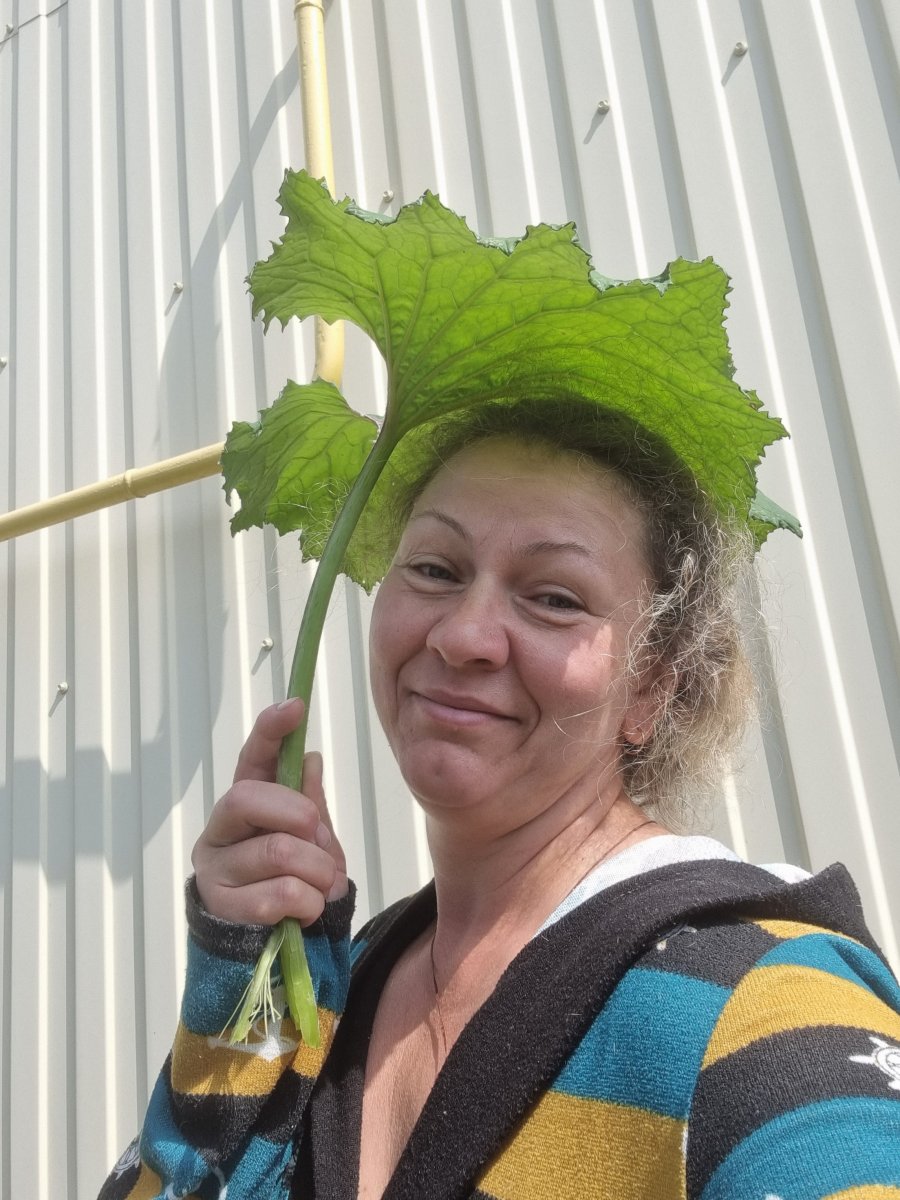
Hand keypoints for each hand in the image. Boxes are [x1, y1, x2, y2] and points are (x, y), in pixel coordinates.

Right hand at [192, 699, 348, 925]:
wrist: (272, 953)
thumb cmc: (292, 884)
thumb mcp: (312, 842)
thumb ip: (308, 804)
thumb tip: (309, 757)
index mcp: (246, 806)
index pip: (251, 759)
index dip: (270, 731)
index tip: (295, 707)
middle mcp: (219, 830)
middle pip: (249, 798)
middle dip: (298, 815)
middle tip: (317, 837)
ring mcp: (215, 868)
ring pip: (279, 851)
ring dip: (317, 871)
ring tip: (322, 886)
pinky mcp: (221, 908)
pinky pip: (281, 895)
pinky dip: (309, 904)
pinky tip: (306, 912)